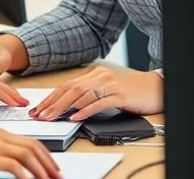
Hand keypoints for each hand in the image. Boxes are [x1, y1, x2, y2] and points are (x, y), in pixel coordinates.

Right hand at [0, 130, 60, 178]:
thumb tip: (12, 170)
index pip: (31, 142)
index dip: (46, 156)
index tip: (54, 170)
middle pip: (33, 146)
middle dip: (49, 163)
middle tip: (58, 177)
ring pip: (27, 154)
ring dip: (41, 170)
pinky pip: (13, 165)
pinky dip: (25, 175)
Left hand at [30, 66, 162, 121]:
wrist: (155, 87)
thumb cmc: (131, 91)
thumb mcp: (107, 89)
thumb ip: (89, 95)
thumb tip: (68, 108)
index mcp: (95, 74)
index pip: (67, 85)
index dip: (50, 97)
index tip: (38, 109)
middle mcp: (100, 76)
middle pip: (70, 89)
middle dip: (52, 103)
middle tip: (39, 115)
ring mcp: (110, 85)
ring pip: (81, 95)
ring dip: (64, 107)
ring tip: (52, 117)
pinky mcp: (120, 95)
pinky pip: (99, 103)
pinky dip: (85, 110)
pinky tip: (76, 117)